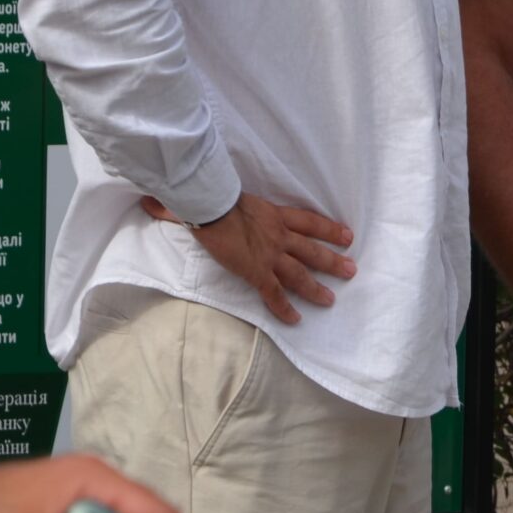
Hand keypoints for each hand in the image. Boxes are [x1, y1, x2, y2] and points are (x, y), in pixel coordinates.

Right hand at [140, 193, 353, 325]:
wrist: (211, 206)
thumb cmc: (213, 195)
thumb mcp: (218, 192)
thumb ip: (202, 198)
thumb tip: (161, 196)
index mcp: (274, 213)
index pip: (308, 221)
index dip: (329, 228)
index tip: (347, 235)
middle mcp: (278, 235)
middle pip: (312, 250)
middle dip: (333, 261)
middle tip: (352, 270)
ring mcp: (269, 254)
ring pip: (300, 274)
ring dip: (317, 287)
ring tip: (332, 299)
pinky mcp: (257, 272)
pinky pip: (275, 294)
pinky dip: (285, 308)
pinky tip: (295, 321)